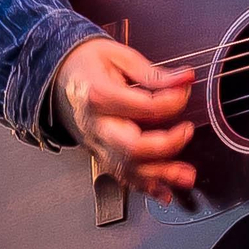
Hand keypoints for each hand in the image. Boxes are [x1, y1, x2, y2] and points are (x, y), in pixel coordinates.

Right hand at [53, 36, 195, 197]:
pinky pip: (123, 177)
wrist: (62, 76)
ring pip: (128, 169)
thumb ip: (154, 74)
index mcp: (98, 95)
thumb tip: (185, 79)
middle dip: (165, 146)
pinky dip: (145, 188)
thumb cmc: (89, 64)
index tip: (183, 91)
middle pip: (131, 147)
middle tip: (186, 132)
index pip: (142, 106)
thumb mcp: (120, 57)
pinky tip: (164, 192)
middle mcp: (95, 125)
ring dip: (160, 176)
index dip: (171, 101)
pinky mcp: (101, 154)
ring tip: (186, 175)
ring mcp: (96, 144)